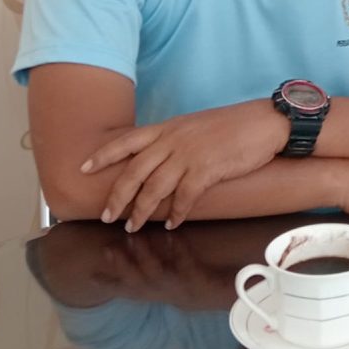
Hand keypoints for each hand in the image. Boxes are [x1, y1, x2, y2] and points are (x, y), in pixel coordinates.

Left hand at [81, 100, 287, 230]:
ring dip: (141, 211)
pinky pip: (184, 197)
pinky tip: (172, 224)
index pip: (127, 140)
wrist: (264, 122)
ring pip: (154, 187)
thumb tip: (160, 159)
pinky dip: (176, 213)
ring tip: (133, 227)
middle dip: (117, 196)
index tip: (83, 167)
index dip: (103, 154)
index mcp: (168, 127)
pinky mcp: (207, 169)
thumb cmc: (233, 125)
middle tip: (107, 216)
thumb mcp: (195, 126)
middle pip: (135, 170)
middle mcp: (173, 140)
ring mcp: (189, 154)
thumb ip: (175, 140)